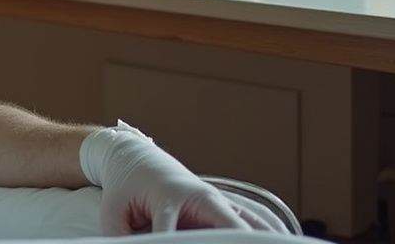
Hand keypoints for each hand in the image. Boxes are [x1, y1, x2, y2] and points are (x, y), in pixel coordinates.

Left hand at [80, 121, 269, 234]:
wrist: (136, 158)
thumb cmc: (124, 188)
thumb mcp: (113, 211)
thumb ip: (120, 236)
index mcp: (168, 195)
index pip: (170, 228)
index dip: (168, 243)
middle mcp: (199, 197)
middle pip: (224, 224)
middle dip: (235, 242)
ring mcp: (215, 201)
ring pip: (246, 224)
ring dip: (262, 239)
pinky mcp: (223, 207)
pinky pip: (251, 222)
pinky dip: (265, 234)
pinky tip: (281, 242)